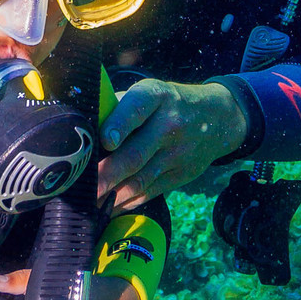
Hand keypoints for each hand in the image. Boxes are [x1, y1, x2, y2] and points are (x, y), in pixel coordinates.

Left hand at [97, 77, 247, 207]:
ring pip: (141, 180)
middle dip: (107, 175)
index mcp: (156, 97)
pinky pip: (150, 192)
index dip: (119, 126)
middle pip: (135, 154)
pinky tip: (108, 207)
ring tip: (88, 204)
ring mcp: (178, 153)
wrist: (217, 118)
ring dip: (112, 195)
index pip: (137, 109)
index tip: (105, 141)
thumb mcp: (149, 92)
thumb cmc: (167, 104)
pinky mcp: (182, 175)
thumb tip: (83, 129)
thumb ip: (118, 107)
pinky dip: (127, 202)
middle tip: (83, 188)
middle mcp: (169, 125)